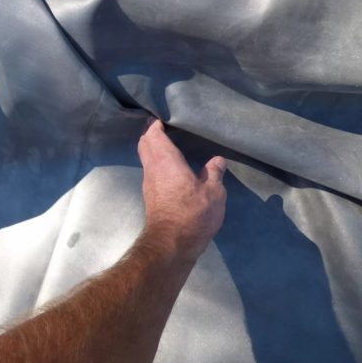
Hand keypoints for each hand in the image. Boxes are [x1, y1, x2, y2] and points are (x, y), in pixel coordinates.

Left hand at [138, 118, 226, 261]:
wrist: (171, 244)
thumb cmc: (192, 214)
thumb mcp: (213, 192)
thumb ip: (214, 173)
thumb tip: (217, 160)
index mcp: (165, 160)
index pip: (153, 135)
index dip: (155, 124)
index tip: (162, 118)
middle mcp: (152, 169)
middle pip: (144, 144)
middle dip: (150, 134)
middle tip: (163, 128)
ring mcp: (148, 183)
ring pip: (146, 158)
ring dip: (152, 149)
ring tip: (167, 145)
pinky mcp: (150, 196)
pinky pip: (150, 171)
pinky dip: (156, 164)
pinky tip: (169, 168)